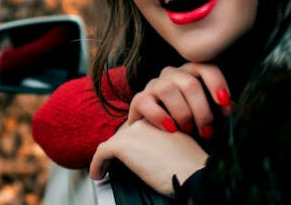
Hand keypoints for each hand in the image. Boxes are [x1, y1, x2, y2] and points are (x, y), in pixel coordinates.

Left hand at [89, 119, 206, 195]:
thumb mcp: (182, 144)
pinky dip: (97, 165)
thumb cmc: (193, 165)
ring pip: (113, 142)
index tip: (132, 153)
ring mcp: (134, 131)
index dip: (134, 141)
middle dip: (119, 148)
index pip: (140, 126)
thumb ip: (168, 141)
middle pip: (125, 133)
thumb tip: (154, 155)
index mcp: (162, 116)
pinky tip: (98, 174)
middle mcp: (147, 119)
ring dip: (107, 157)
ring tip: (104, 169)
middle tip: (114, 162)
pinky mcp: (123, 144)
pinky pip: (102, 153)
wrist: (193, 172)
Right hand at [127, 63, 232, 138]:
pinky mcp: (139, 99)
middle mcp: (172, 74)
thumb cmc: (187, 126)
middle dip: (201, 110)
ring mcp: (154, 85)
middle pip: (189, 83)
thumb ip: (217, 110)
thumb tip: (229, 107)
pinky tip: (171, 130)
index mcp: (192, 73)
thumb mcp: (205, 117)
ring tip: (188, 130)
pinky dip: (160, 117)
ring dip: (182, 113)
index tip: (225, 105)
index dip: (217, 84)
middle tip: (207, 131)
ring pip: (168, 89)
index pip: (206, 68)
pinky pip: (146, 102)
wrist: (157, 139)